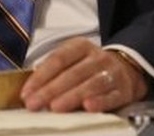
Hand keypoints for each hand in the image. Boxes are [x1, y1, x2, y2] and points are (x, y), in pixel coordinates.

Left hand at [20, 37, 147, 111]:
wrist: (126, 69)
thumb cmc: (89, 67)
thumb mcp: (73, 60)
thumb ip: (53, 71)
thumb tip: (30, 89)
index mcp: (80, 46)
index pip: (58, 59)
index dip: (41, 76)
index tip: (27, 92)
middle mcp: (97, 57)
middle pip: (72, 73)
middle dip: (51, 89)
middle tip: (35, 103)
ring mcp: (111, 73)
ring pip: (90, 84)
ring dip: (72, 96)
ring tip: (56, 108)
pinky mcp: (123, 90)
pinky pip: (111, 96)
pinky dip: (100, 102)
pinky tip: (88, 107)